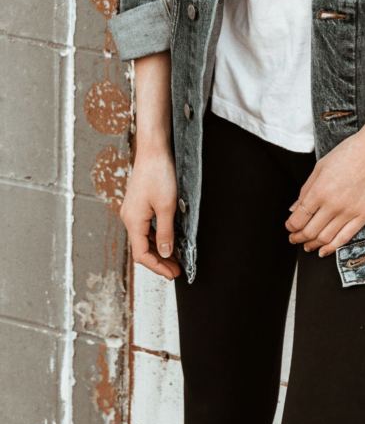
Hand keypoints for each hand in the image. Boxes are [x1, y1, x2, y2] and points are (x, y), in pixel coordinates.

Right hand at [120, 136, 182, 279]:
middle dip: (159, 261)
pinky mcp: (139, 204)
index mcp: (133, 221)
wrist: (153, 150)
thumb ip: (165, 232)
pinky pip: (146, 227)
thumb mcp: (167, 206)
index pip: (142, 254)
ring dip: (158, 250)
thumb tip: (164, 253)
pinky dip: (156, 237)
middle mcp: (129, 218)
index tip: (172, 274)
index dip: (157, 267)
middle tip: (176, 270)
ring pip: (144, 238)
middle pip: (142, 248)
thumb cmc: (159, 174)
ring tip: (174, 259)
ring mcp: (133, 211)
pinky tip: (168, 240)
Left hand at [284, 130, 364, 256]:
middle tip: (294, 238)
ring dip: (313, 244)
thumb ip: (306, 189)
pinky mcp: (364, 215)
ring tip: (307, 246)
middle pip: (310, 231)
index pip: (299, 218)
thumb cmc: (349, 152)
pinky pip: (346, 238)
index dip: (291, 226)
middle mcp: (333, 204)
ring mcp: (350, 212)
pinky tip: (324, 251)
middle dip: (298, 237)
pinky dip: (332, 248)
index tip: (289, 227)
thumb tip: (294, 209)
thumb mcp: (321, 166)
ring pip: (326, 238)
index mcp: (320, 190)